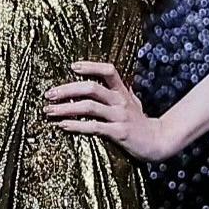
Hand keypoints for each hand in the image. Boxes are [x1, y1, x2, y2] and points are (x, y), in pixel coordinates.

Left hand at [43, 60, 172, 161]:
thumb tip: (109, 78)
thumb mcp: (133, 102)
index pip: (108, 70)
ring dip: (66, 108)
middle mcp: (120, 101)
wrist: (159, 141)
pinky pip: (94, 127)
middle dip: (67, 90)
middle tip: (49, 94)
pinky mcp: (118, 133)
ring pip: (89, 107)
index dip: (90, 66)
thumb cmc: (141, 122)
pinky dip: (76, 126)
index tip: (72, 66)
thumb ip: (121, 90)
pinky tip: (62, 125)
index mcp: (122, 91)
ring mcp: (119, 116)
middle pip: (91, 88)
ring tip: (49, 111)